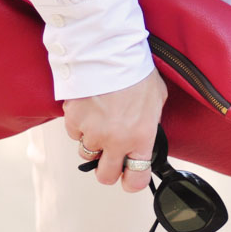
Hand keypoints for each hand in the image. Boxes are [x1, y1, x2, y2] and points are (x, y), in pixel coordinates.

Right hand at [62, 68, 167, 192]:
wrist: (108, 50)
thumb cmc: (135, 70)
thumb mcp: (156, 99)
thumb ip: (150, 123)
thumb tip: (146, 133)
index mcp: (141, 137)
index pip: (136, 179)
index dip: (132, 181)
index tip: (129, 177)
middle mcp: (116, 141)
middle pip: (105, 176)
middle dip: (107, 168)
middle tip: (109, 154)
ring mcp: (92, 132)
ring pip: (87, 153)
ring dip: (92, 142)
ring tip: (100, 120)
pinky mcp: (74, 120)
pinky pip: (74, 133)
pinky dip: (79, 125)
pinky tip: (89, 107)